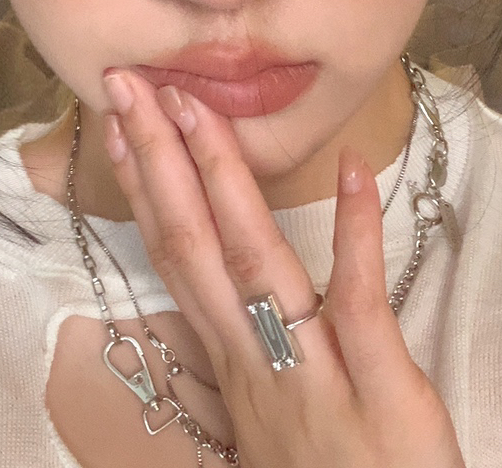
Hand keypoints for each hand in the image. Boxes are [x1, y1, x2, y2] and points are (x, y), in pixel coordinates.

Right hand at [100, 68, 465, 467]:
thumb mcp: (271, 414)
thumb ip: (252, 346)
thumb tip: (233, 285)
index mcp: (234, 361)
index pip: (176, 258)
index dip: (145, 187)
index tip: (121, 125)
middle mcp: (256, 361)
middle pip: (193, 246)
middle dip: (157, 160)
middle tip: (130, 86)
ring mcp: (314, 372)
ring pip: (253, 262)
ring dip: (222, 177)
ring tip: (198, 107)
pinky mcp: (380, 388)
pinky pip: (360, 299)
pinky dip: (354, 230)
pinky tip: (352, 168)